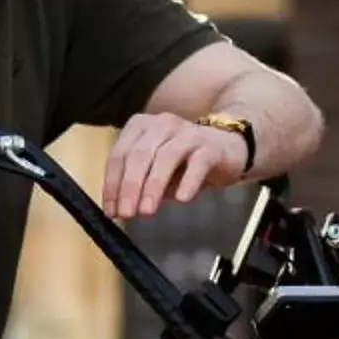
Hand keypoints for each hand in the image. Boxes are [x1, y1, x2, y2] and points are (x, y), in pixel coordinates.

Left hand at [101, 113, 248, 220]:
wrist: (228, 147)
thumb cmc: (185, 161)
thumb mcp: (155, 171)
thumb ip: (137, 184)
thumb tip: (119, 209)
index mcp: (141, 127)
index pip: (119, 155)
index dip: (112, 184)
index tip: (111, 211)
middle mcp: (161, 125)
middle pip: (139, 155)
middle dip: (129, 187)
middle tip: (126, 213)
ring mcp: (187, 133)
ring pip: (165, 157)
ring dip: (153, 186)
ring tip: (147, 211)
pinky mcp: (211, 146)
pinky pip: (198, 163)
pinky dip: (188, 181)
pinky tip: (182, 199)